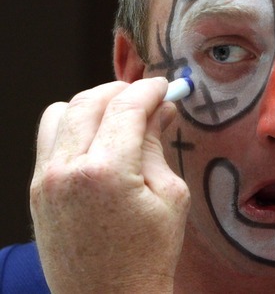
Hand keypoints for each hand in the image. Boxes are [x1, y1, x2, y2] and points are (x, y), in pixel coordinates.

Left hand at [30, 78, 189, 292]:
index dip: (150, 90)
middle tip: (146, 98)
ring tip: (118, 118)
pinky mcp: (37, 190)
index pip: (127, 106)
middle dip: (122, 90)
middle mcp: (66, 170)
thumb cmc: (148, 256)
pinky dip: (74, 126)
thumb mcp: (169, 196)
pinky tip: (98, 141)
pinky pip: (50, 138)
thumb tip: (160, 110)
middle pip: (90, 100)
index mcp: (106, 172)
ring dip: (93, 105)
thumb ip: (156, 144)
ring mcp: (44, 180)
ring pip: (62, 111)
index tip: (164, 87)